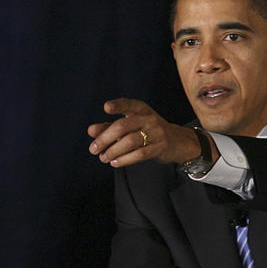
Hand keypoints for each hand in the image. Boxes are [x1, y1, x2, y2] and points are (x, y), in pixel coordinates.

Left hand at [87, 98, 208, 167]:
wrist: (175, 141)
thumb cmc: (146, 130)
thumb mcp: (130, 125)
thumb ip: (109, 127)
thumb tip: (90, 130)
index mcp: (140, 109)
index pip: (128, 104)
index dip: (117, 105)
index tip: (106, 108)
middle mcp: (149, 118)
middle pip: (123, 126)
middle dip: (105, 138)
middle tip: (93, 149)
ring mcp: (156, 132)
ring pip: (130, 141)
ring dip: (113, 151)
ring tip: (103, 158)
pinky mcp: (160, 147)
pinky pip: (140, 154)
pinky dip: (125, 159)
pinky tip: (114, 162)